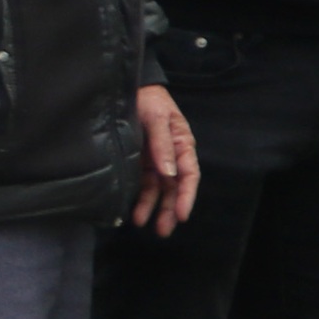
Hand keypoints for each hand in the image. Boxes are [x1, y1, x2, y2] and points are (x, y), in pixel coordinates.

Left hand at [128, 85, 197, 232]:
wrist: (130, 88)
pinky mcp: (140, 161)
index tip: (182, 215)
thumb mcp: (156, 118)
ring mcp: (155, 160)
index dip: (186, 196)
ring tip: (144, 224)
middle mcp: (171, 156)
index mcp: (182, 145)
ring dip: (153, 207)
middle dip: (170, 209)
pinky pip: (142, 184)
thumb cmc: (148, 99)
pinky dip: (140, 198)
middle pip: (174, 187)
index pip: (188, 175)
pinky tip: (134, 211)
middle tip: (163, 230)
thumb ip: (162, 144)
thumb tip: (168, 173)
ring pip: (158, 189)